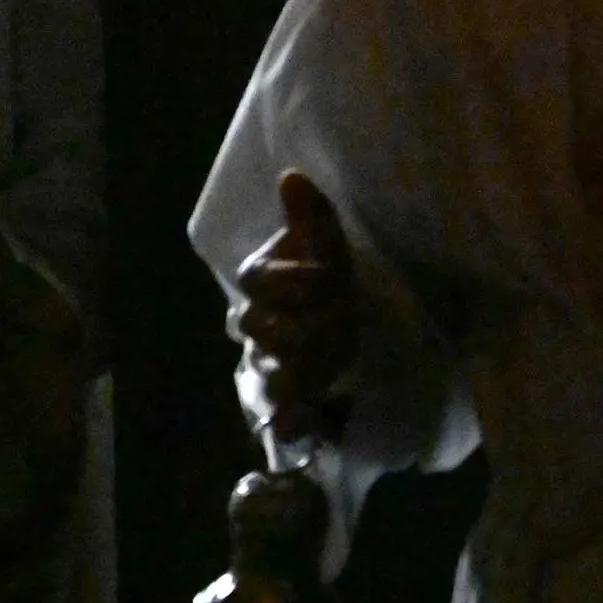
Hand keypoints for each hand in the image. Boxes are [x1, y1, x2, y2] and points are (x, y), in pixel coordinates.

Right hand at [231, 169, 356, 445]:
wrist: (335, 330)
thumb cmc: (326, 281)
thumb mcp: (326, 247)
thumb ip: (311, 218)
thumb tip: (292, 176)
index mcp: (261, 283)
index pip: (258, 279)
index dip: (294, 280)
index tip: (333, 279)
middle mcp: (256, 325)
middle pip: (260, 327)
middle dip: (304, 326)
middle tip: (345, 324)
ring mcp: (268, 364)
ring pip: (267, 371)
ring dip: (296, 371)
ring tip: (326, 369)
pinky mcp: (288, 400)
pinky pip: (276, 415)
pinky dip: (286, 422)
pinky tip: (298, 426)